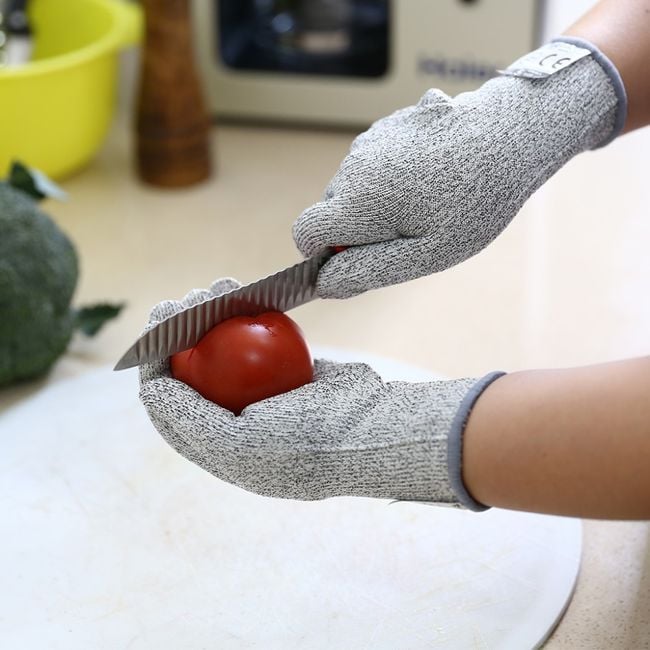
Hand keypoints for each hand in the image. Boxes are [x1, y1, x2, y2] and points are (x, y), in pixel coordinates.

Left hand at [138, 279, 500, 507]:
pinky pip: (259, 338)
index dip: (156, 374)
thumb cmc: (309, 443)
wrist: (375, 427)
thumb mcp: (242, 445)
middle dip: (181, 335)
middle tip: (177, 301)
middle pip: (197, 375)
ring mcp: (266, 395)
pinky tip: (238, 292)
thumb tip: (151, 393)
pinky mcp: (289, 371)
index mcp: (223, 450)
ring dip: (212, 317)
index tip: (152, 340)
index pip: (173, 412)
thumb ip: (193, 422)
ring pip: (226, 350)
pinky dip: (245, 314)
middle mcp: (240, 423)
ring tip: (212, 287)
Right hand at [293, 39, 624, 297]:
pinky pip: (371, 164)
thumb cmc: (472, 204)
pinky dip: (388, 176)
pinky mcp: (385, 126)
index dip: (323, 253)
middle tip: (409, 232)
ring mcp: (368, 142)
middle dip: (356, 229)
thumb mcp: (424, 254)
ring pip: (352, 187)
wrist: (509, 136)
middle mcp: (352, 168)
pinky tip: (429, 174)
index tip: (356, 257)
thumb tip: (325, 284)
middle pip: (331, 211)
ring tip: (426, 200)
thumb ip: (368, 271)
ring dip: (374, 202)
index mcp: (355, 202)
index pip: (305, 233)